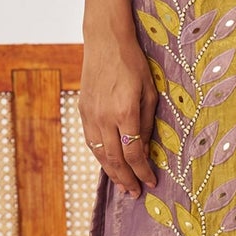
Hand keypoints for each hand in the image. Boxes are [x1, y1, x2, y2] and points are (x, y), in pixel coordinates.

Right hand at [80, 32, 158, 197]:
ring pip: (100, 153)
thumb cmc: (134, 64)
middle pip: (115, 159)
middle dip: (127, 179)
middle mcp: (105, 117)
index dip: (143, 171)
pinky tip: (109, 164)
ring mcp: (90, 115)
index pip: (134, 153)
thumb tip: (145, 148)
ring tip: (123, 185)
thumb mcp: (150, 92)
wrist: (105, 42)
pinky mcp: (83, 111)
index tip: (152, 181)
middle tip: (136, 193)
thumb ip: (147, 122)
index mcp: (125, 112)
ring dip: (112, 172)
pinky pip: (91, 141)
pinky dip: (100, 156)